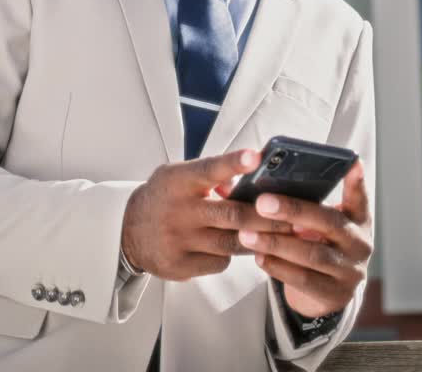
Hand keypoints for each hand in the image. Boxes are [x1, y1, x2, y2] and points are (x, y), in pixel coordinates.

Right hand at [121, 149, 293, 280]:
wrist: (127, 233)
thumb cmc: (163, 199)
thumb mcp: (178, 177)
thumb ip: (209, 176)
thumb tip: (246, 180)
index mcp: (178, 182)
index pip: (209, 169)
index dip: (233, 163)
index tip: (256, 156)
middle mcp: (178, 212)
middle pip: (232, 215)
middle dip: (267, 216)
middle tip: (294, 215)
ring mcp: (178, 241)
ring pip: (232, 243)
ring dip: (259, 238)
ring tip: (282, 234)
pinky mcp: (179, 266)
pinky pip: (219, 263)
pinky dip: (232, 255)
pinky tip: (236, 247)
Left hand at [237, 159, 371, 317]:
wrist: (326, 294)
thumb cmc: (316, 246)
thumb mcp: (319, 225)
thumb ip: (303, 205)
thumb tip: (254, 185)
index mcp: (358, 221)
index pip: (360, 197)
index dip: (356, 181)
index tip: (351, 162)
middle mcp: (360, 244)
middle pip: (329, 223)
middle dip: (293, 210)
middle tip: (261, 202)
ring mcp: (350, 272)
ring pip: (312, 254)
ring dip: (276, 243)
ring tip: (247, 233)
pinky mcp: (334, 295)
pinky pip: (303, 280)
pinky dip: (277, 267)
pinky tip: (258, 256)